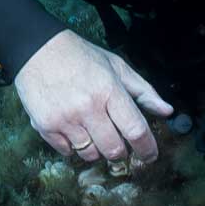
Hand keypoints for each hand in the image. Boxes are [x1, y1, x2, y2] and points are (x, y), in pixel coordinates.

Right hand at [13, 29, 173, 164]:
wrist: (37, 49)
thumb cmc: (81, 57)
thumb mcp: (116, 66)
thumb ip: (143, 91)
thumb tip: (167, 111)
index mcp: (109, 90)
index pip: (135, 130)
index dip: (147, 148)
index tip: (150, 156)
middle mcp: (88, 107)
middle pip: (114, 150)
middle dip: (121, 152)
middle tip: (118, 143)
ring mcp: (66, 119)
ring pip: (90, 155)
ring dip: (96, 150)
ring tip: (92, 130)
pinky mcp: (46, 126)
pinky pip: (67, 152)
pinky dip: (73, 146)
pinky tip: (73, 128)